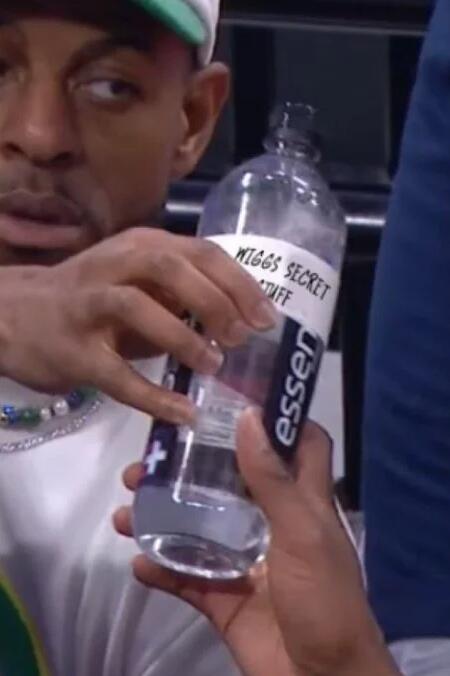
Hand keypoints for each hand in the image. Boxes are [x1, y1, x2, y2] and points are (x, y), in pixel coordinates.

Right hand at [0, 228, 274, 420]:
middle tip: (242, 338)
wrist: (14, 313)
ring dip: (184, 337)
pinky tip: (182, 412)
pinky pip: (116, 374)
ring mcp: (88, 304)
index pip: (201, 252)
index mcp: (141, 246)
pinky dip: (153, 395)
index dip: (239, 284)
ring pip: (139, 307)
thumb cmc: (88, 299)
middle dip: (216, 302)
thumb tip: (237, 324)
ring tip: (213, 366)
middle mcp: (114, 265)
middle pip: (172, 268)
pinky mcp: (71, 348)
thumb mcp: (137, 282)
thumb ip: (179, 295)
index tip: (267, 317)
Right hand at [115, 413, 399, 675]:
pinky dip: (160, 568)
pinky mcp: (222, 595)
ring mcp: (243, 559)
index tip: (234, 396)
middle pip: (228, 480)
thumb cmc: (322, 596)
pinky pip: (184, 576)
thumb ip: (271, 479)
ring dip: (161, 515)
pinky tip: (137, 560)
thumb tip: (249, 417)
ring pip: (197, 525)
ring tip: (126, 506)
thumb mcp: (302, 532)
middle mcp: (269, 521)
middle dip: (190, 465)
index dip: (275, 418)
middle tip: (151, 453)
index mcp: (300, 500)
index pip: (296, 445)